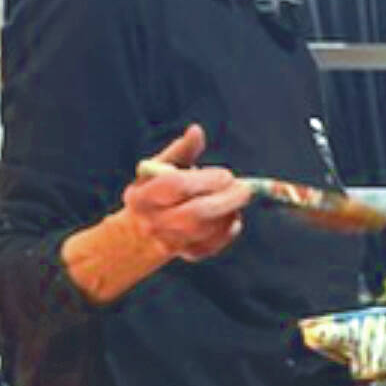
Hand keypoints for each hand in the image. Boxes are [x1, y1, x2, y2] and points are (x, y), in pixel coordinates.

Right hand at [121, 124, 251, 263]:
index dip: (205, 180)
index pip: (175, 187)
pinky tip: (232, 218)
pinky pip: (210, 247)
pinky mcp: (184, 254)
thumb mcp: (159, 168)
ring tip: (237, 199)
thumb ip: (181, 151)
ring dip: (228, 213)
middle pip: (193, 215)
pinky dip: (226, 232)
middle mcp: (152, 222)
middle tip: (244, 189)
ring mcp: (168, 242)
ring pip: (205, 231)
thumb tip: (197, 131)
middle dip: (225, 200)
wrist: (141, 233)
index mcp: (142, 196)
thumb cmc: (154, 191)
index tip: (226, 175)